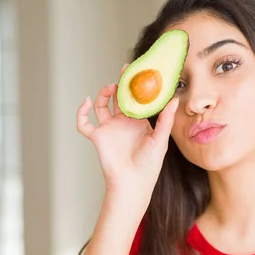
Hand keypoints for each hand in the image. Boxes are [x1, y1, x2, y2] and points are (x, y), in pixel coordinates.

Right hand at [77, 64, 178, 201]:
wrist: (133, 183)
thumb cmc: (149, 166)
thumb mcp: (161, 139)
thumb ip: (166, 119)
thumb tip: (174, 99)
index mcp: (138, 122)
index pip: (136, 99)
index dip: (136, 86)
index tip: (139, 72)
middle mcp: (122, 123)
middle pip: (117, 98)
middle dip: (120, 84)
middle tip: (124, 70)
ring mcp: (109, 129)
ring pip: (101, 105)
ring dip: (103, 94)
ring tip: (111, 88)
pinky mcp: (97, 137)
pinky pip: (84, 123)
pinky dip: (81, 113)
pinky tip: (87, 102)